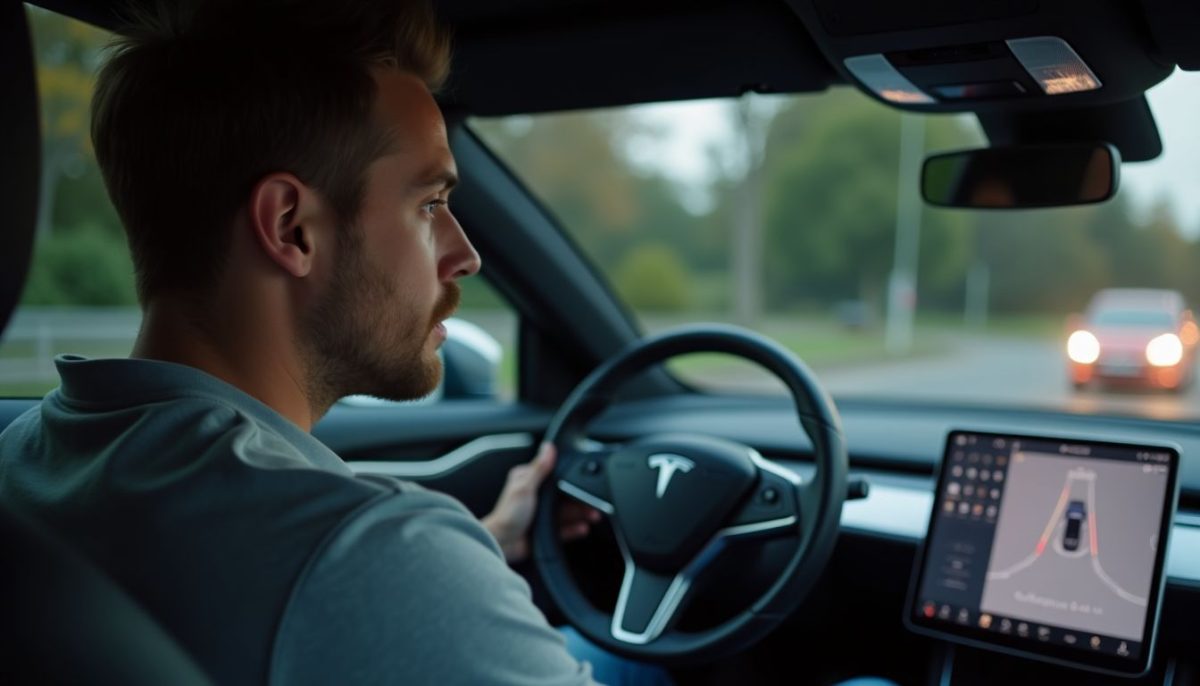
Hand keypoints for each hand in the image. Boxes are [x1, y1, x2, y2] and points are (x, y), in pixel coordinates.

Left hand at [482, 442, 602, 563]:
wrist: (501, 544)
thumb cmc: (507, 515)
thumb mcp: (525, 487)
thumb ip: (539, 468)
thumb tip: (548, 447)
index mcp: (527, 481)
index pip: (554, 476)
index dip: (570, 479)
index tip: (585, 482)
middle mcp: (535, 497)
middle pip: (563, 496)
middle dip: (580, 500)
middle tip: (594, 503)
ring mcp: (539, 514)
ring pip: (565, 512)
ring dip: (580, 514)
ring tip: (593, 515)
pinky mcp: (543, 531)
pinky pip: (563, 529)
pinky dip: (574, 529)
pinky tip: (583, 528)